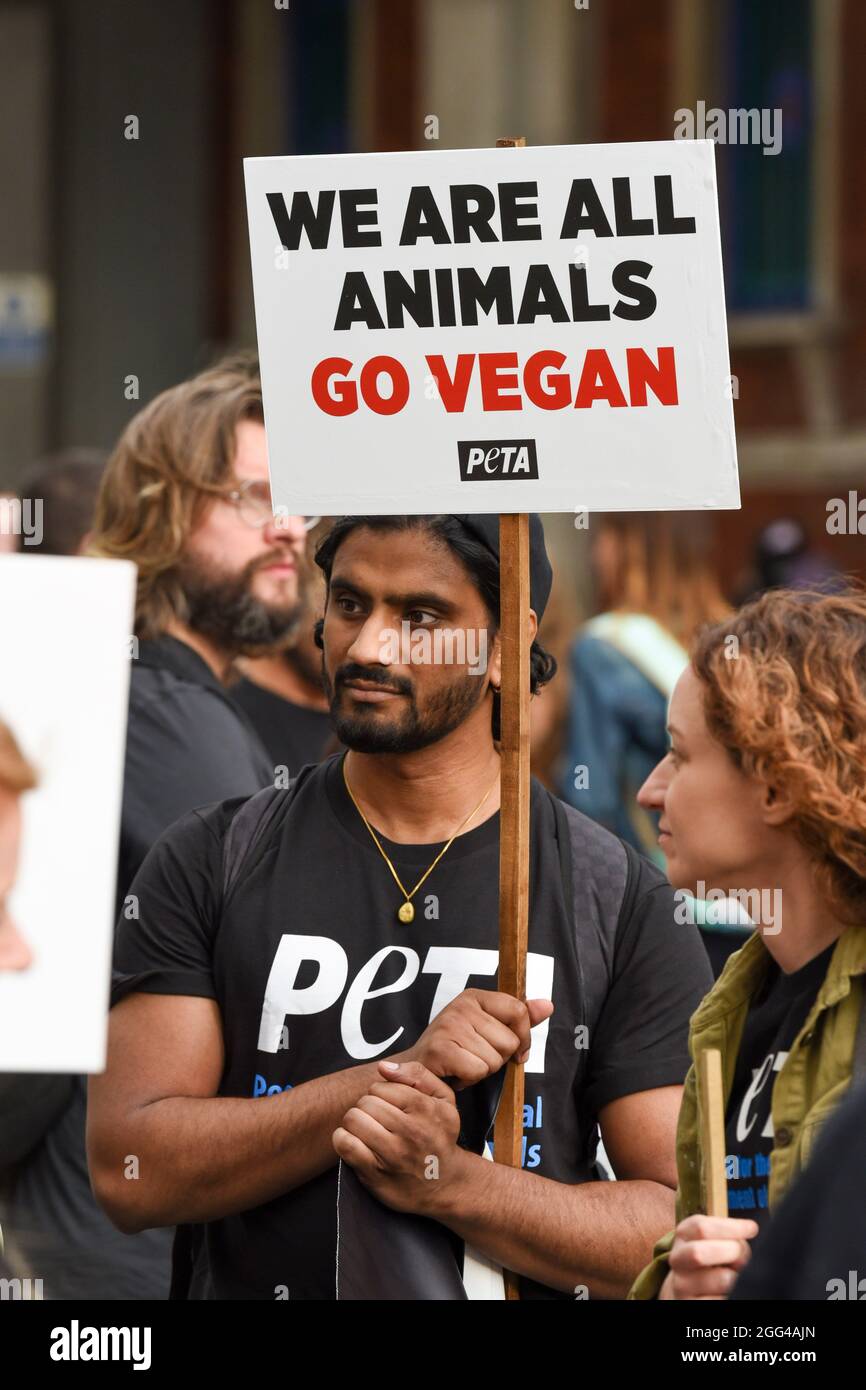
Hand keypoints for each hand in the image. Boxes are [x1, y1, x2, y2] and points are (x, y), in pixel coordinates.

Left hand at [333, 1060, 466, 1216]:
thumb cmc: (440, 1135)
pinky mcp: (376, 1174)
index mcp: (426, 1109)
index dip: (379, 1093)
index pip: (380, 1087)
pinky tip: (354, 1141)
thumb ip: (417, 1074)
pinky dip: (343, 1139)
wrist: (444, 1183)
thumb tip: (383, 1066)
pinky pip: (346, 1145)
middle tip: (376, 1118)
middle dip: (366, 1107)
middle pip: (365, 1103)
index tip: (387, 1104)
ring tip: (366, 1128)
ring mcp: (393, 1155)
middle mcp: (411, 1132)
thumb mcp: (443, 1099)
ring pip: (353, 1120)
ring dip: (354, 1122)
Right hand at [399, 988, 553, 1088]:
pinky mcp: (441, 1049)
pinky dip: (470, 1079)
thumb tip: (547, 1006)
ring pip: (495, 1059)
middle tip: (475, 1056)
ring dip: (483, 1070)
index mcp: (475, 997)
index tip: (516, 1051)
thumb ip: (519, 1018)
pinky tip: (456, 1073)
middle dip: (498, 1058)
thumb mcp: (488, 1028)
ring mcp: (449, 1026)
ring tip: (464, 1064)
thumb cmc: (455, 1049)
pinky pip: (479, 1071)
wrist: (416, 1068)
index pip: (519, 1011)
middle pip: (509, 1041)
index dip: (523, 1037)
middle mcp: (461, 1006)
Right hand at [659, 1215, 758, 1299]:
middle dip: (730, 1253)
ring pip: (720, 1280)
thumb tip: (748, 1238)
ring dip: (736, 1277)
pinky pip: (722, 1300)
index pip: (701, 1227)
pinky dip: (733, 1293)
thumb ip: (726, 1236)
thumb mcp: (711, 1241)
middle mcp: (678, 1260)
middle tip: (743, 1258)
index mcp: (683, 1237)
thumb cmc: (709, 1260)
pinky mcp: (692, 1305)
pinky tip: (731, 1290)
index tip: (751, 1228)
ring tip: (737, 1277)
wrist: (687, 1289)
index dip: (730, 1227)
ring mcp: (682, 1286)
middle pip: (699, 1253)